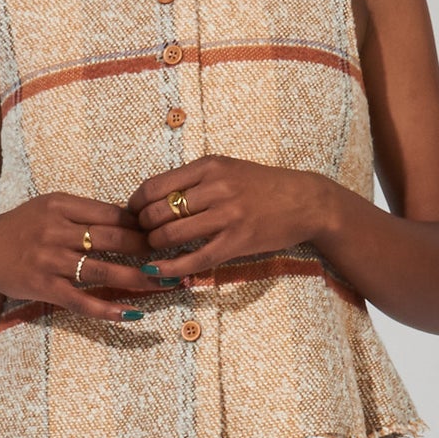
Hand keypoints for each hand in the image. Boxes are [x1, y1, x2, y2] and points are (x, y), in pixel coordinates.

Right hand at [0, 191, 155, 319]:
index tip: (166, 233)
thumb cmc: (23, 229)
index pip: (112, 213)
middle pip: (113, 239)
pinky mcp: (44, 286)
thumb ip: (84, 213)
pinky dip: (107, 309)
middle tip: (176, 258)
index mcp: (61, 205)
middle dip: (149, 250)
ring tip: (165, 285)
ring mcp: (50, 259)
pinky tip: (131, 315)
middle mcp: (56, 230)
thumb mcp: (50, 209)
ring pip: (103, 270)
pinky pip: (82, 301)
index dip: (142, 225)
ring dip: (138, 279)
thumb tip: (130, 218)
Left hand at [126, 158, 334, 283]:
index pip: (154, 186)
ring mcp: (227, 215)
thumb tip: (154, 198)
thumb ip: (195, 180)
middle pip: (158, 211)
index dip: (135, 204)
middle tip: (142, 236)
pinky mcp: (238, 241)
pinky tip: (158, 271)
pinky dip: (172, 267)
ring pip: (172, 234)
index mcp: (209, 166)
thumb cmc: (263, 187)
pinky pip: (195, 258)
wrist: (306, 202)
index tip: (132, 214)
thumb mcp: (228, 170)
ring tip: (154, 250)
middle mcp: (216, 187)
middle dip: (142, 227)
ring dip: (155, 246)